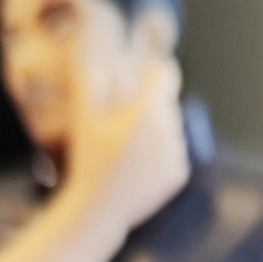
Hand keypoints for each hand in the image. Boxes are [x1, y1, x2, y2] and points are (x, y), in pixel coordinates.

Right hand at [64, 52, 189, 238]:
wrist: (99, 211)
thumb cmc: (88, 161)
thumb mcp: (83, 119)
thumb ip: (88, 81)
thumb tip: (89, 50)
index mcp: (148, 111)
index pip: (167, 73)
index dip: (153, 71)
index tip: (141, 77)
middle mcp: (169, 130)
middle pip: (167, 102)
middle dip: (149, 105)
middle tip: (123, 120)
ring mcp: (176, 154)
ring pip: (171, 128)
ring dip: (155, 130)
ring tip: (127, 146)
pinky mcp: (179, 175)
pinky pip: (173, 152)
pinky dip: (159, 154)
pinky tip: (136, 166)